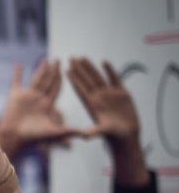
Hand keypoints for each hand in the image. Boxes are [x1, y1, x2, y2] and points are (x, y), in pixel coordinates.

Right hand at [0, 61, 80, 157]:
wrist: (14, 137)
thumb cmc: (33, 137)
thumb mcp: (54, 133)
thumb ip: (69, 131)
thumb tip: (87, 135)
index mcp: (48, 105)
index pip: (57, 88)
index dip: (62, 78)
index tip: (69, 68)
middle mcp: (38, 99)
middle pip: (48, 81)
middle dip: (53, 71)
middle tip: (58, 60)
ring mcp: (27, 97)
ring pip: (35, 79)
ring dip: (40, 70)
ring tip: (45, 60)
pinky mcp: (15, 96)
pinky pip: (16, 81)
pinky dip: (17, 73)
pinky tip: (19, 64)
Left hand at [68, 58, 147, 184]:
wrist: (126, 135)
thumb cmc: (113, 135)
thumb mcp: (102, 132)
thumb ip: (94, 131)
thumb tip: (84, 135)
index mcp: (91, 104)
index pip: (81, 89)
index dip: (74, 79)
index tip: (66, 69)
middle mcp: (98, 97)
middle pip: (87, 80)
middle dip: (79, 69)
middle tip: (71, 58)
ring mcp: (109, 94)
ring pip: (98, 77)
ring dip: (90, 67)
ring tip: (82, 57)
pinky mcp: (121, 93)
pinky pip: (114, 79)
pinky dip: (110, 70)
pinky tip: (104, 61)